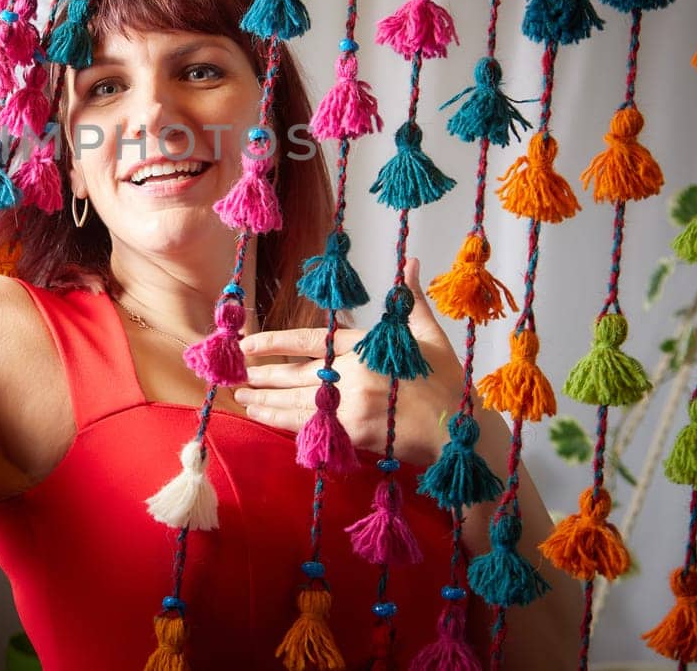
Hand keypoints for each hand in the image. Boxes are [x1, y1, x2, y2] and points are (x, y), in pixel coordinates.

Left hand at [234, 257, 466, 465]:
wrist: (459, 430)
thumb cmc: (447, 382)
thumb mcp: (430, 336)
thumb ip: (412, 300)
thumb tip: (412, 263)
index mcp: (367, 346)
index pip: (310, 340)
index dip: (275, 341)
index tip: (249, 343)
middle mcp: (354, 373)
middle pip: (296, 374)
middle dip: (263, 374)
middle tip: (236, 373)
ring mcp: (352, 405)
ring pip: (296, 401)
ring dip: (265, 399)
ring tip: (242, 395)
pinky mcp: (353, 433)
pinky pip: (308, 427)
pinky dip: (282, 422)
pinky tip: (264, 418)